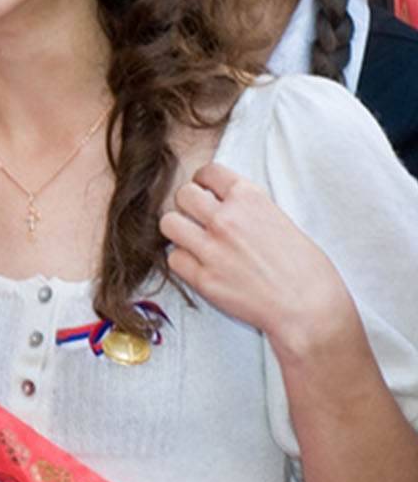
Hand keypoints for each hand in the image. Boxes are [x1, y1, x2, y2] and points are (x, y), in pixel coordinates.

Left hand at [160, 163, 352, 356]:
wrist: (311, 310)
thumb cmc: (306, 270)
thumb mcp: (280, 220)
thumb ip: (248, 209)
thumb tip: (225, 205)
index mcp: (250, 198)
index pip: (209, 171)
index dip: (203, 181)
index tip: (205, 190)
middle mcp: (226, 219)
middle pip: (182, 194)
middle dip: (188, 205)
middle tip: (197, 218)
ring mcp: (211, 248)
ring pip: (169, 223)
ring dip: (179, 231)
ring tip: (194, 241)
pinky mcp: (203, 278)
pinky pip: (173, 258)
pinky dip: (184, 262)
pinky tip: (201, 267)